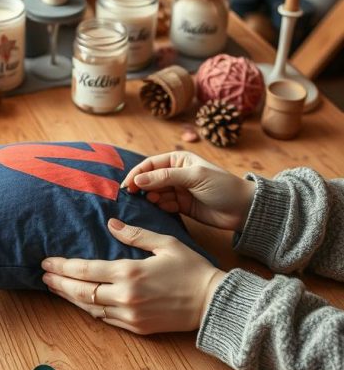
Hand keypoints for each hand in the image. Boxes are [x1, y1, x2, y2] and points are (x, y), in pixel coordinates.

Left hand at [41, 219, 225, 334]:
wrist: (212, 303)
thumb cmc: (191, 269)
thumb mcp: (165, 243)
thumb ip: (135, 235)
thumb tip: (111, 223)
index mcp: (129, 273)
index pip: (85, 271)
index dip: (62, 267)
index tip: (46, 262)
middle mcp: (125, 297)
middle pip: (80, 292)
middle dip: (59, 283)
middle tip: (43, 276)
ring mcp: (130, 315)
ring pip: (90, 308)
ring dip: (70, 298)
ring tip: (56, 288)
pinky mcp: (137, 328)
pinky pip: (106, 319)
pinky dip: (90, 310)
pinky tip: (81, 302)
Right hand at [121, 150, 254, 231]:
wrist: (243, 209)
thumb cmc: (222, 187)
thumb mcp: (194, 177)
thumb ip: (166, 177)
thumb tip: (138, 179)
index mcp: (180, 160)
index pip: (151, 164)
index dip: (138, 173)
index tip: (127, 185)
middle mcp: (177, 174)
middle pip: (151, 179)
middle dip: (141, 187)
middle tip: (133, 197)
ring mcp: (179, 191)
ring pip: (156, 193)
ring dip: (150, 198)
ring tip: (151, 202)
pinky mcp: (182, 207)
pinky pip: (164, 205)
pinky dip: (159, 207)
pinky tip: (159, 209)